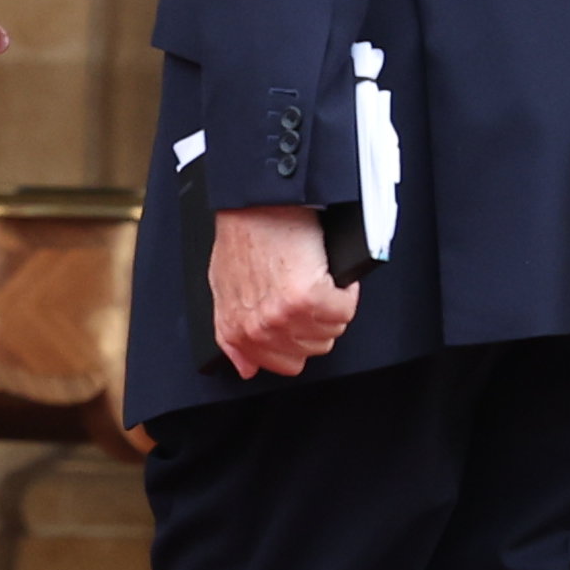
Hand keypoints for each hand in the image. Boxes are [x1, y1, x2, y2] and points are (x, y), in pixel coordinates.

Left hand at [209, 202, 358, 378]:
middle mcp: (260, 329)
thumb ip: (234, 333)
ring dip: (332, 303)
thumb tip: (246, 366)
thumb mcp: (225, 288)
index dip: (301, 339)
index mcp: (238, 330)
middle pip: (315, 348)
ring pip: (332, 330)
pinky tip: (327, 270)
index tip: (302, 318)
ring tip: (314, 275)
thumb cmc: (245, 235)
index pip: (284, 364)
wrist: (256, 203)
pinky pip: (344, 310)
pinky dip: (344, 289)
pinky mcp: (307, 299)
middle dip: (318, 319)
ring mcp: (283, 317)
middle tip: (307, 288)